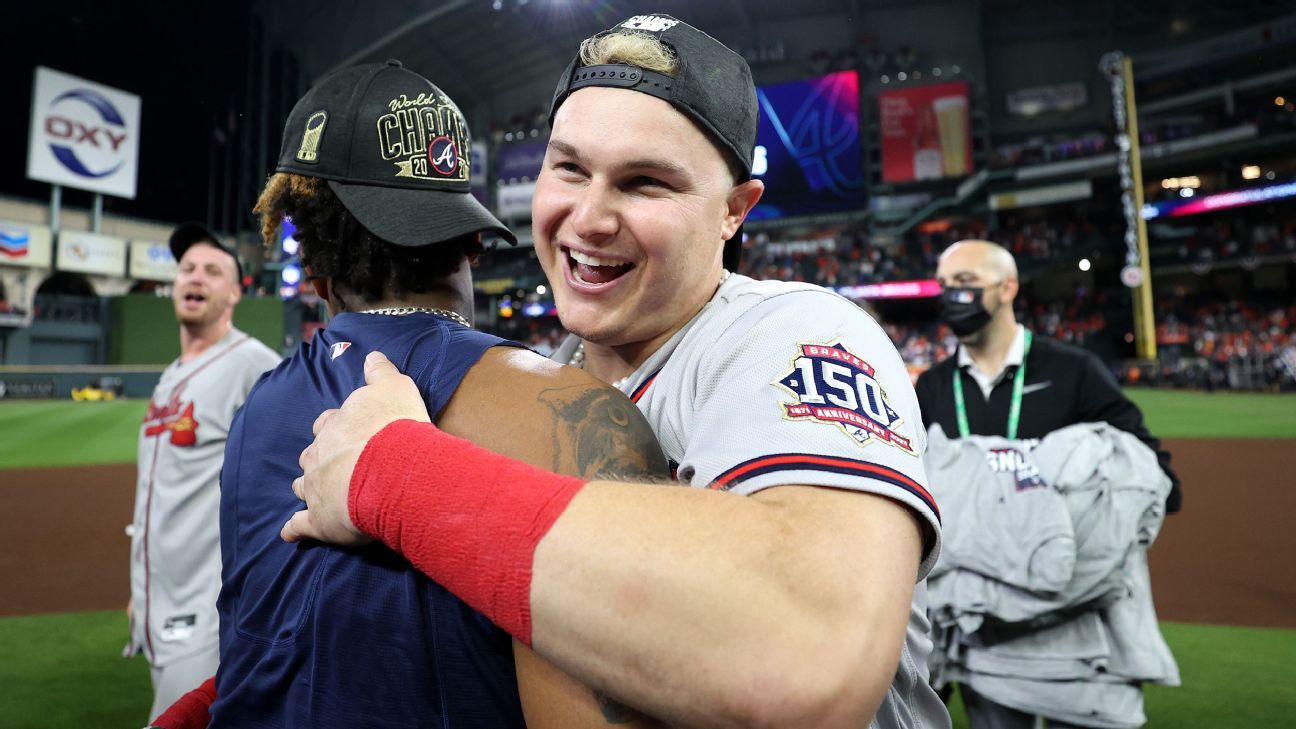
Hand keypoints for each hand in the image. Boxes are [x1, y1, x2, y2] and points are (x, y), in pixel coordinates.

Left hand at [281, 351, 430, 544]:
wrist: (394, 471)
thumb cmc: (395, 428)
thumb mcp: (394, 387)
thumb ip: (381, 371)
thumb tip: (372, 356)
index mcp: (335, 425)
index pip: (327, 423)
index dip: (336, 427)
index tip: (346, 431)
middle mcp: (319, 454)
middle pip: (311, 454)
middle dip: (319, 457)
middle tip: (334, 462)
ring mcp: (316, 487)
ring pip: (303, 485)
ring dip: (308, 487)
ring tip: (315, 492)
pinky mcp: (319, 520)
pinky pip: (300, 526)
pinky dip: (294, 528)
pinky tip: (290, 532)